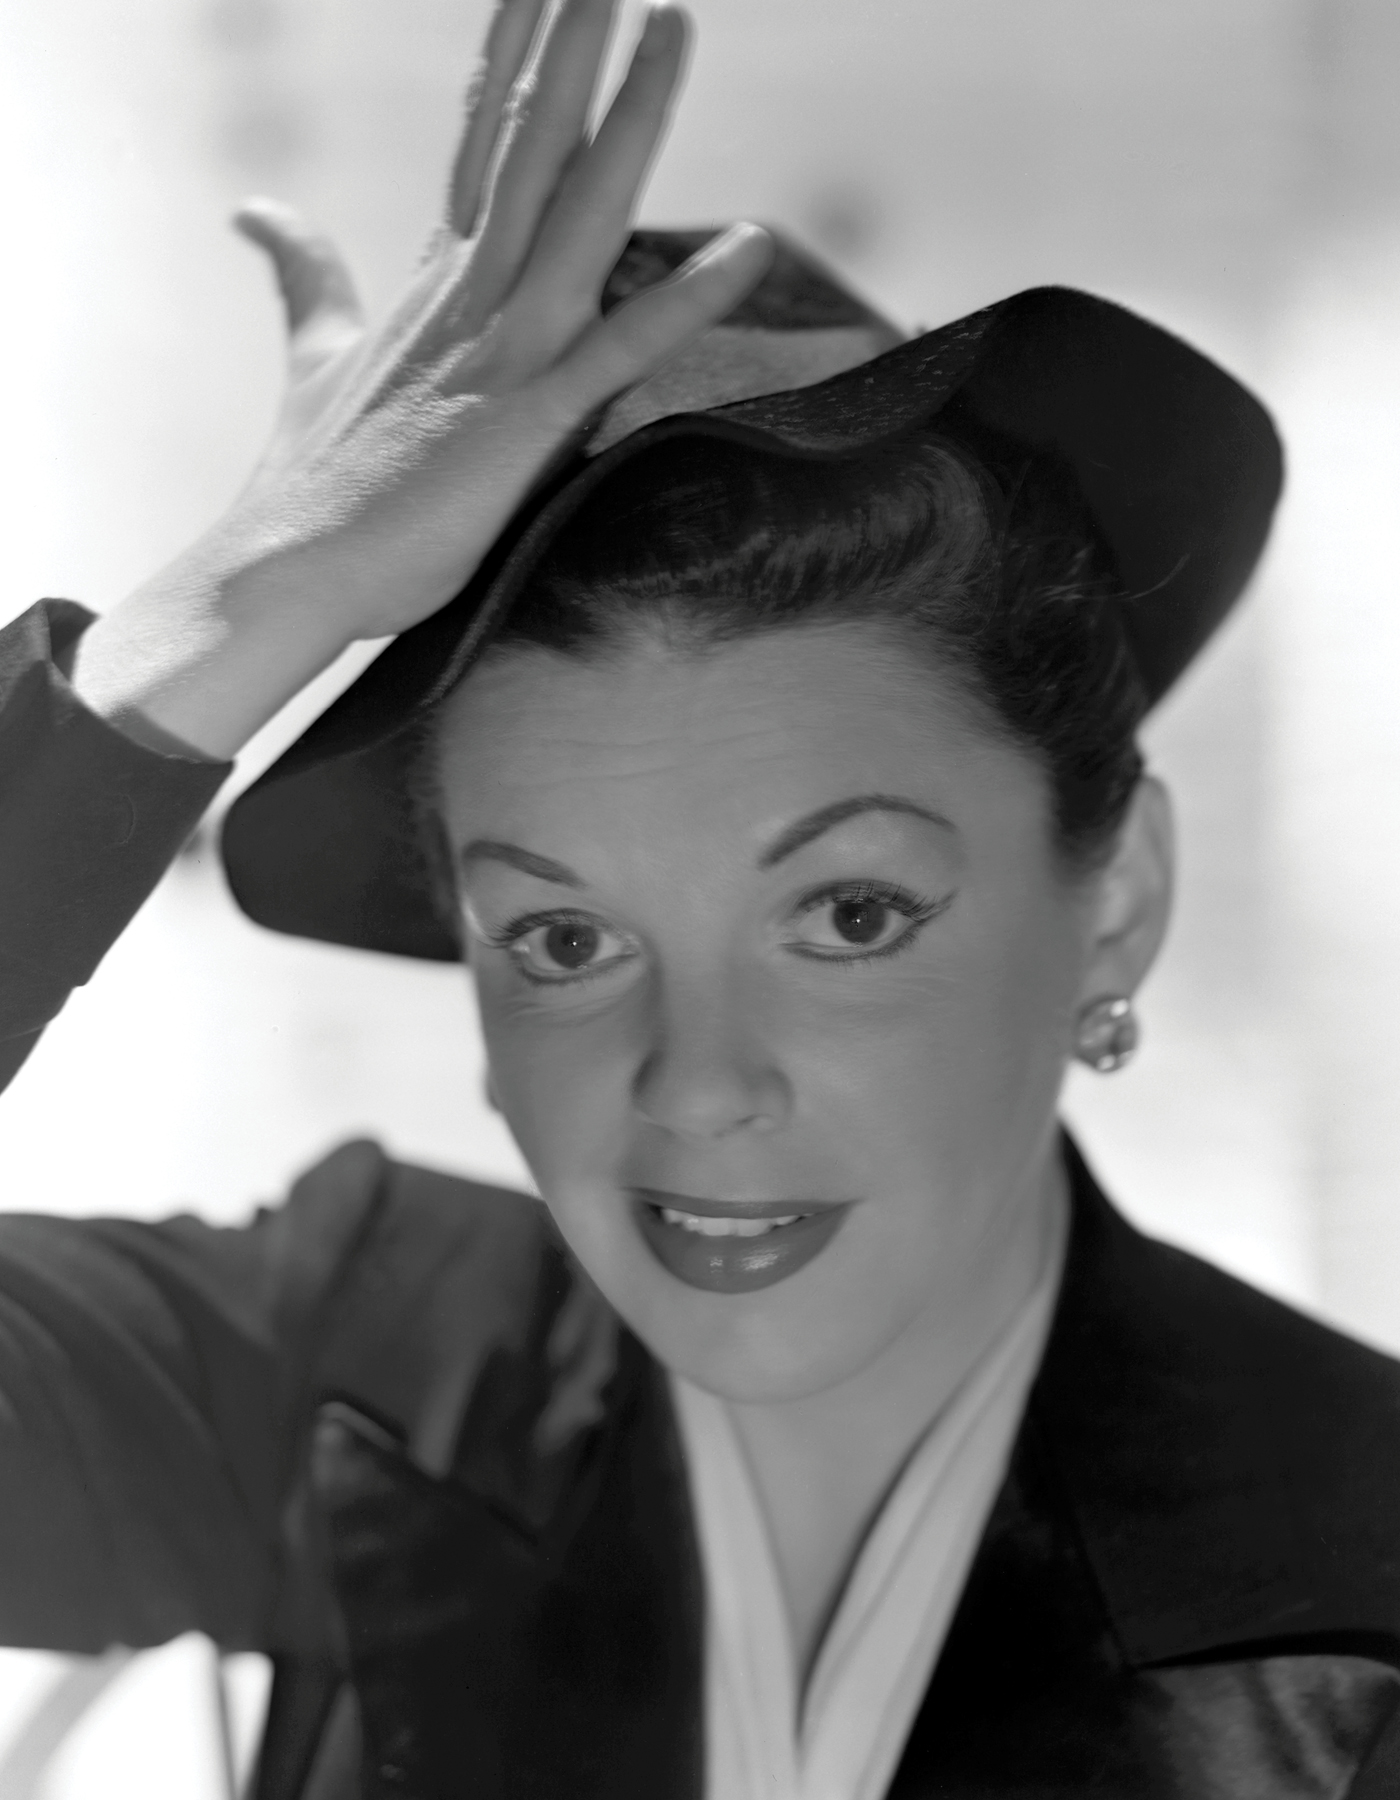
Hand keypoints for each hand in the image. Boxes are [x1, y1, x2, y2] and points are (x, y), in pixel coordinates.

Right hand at [72, 0, 770, 757]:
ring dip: (631, 115)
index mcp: (433, 284)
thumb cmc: (312, 483)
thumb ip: (305, 275)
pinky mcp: (531, 419)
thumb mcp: (311, 355)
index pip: (482, 147)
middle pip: (532, 145)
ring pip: (579, 208)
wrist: (289, 570)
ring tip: (672, 22)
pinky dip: (690, 295)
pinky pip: (626, 345)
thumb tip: (256, 209)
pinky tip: (750, 244)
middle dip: (574, 46)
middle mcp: (470, 296)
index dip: (514, 61)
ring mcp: (504, 350)